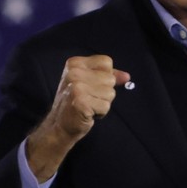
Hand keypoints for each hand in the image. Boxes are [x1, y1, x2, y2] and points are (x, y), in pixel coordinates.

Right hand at [26, 55, 130, 181]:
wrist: (60, 125)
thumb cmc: (77, 102)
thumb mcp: (90, 83)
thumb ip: (109, 76)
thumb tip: (127, 76)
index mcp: (75, 63)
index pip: (106, 62)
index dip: (105, 76)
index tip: (92, 85)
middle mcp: (74, 72)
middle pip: (110, 79)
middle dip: (105, 92)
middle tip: (89, 98)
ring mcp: (76, 87)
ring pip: (110, 93)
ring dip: (103, 103)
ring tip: (88, 105)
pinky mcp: (81, 101)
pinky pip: (106, 106)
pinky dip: (101, 113)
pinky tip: (88, 113)